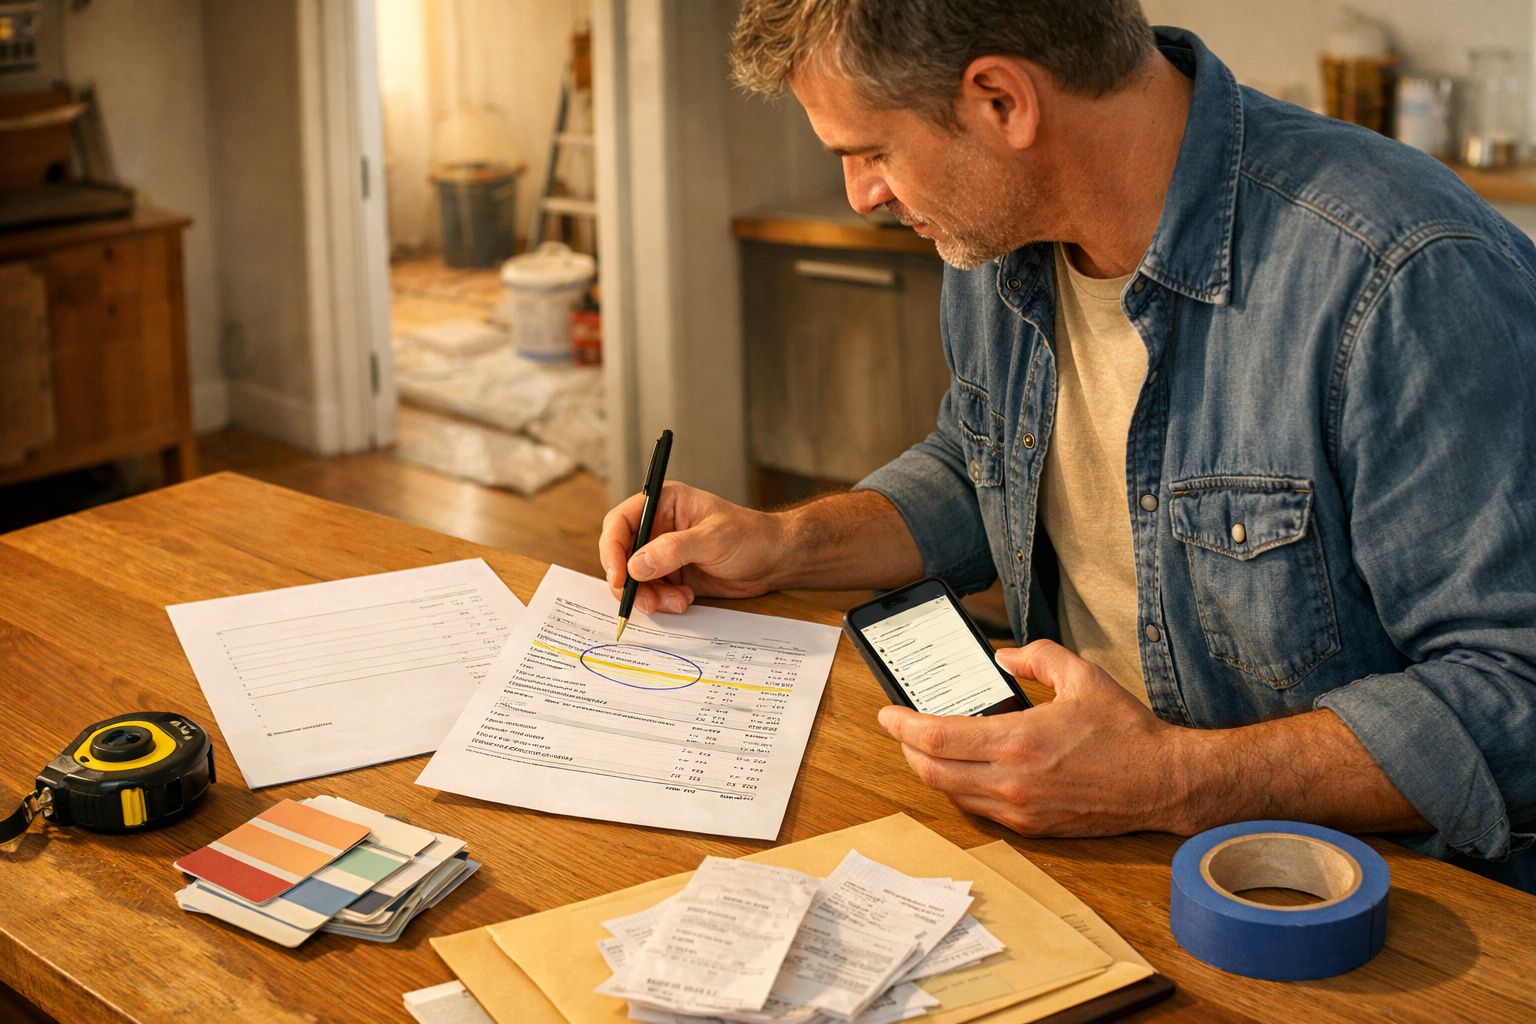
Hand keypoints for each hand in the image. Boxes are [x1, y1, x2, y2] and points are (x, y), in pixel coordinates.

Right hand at [598, 481, 786, 614]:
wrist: (775, 560)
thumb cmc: (750, 536)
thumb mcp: (713, 539)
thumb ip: (674, 550)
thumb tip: (636, 564)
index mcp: (663, 504)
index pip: (620, 522)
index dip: (611, 548)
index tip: (618, 575)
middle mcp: (658, 528)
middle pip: (621, 555)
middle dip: (630, 581)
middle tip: (646, 600)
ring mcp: (663, 554)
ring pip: (635, 580)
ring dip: (649, 596)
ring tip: (677, 602)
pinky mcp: (672, 576)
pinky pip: (652, 593)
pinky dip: (662, 602)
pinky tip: (685, 600)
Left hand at [877, 640, 1195, 835]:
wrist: (1163, 783)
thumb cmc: (1126, 732)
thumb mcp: (1082, 676)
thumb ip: (1037, 657)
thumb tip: (1002, 656)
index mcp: (1017, 742)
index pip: (935, 738)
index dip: (901, 725)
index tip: (886, 713)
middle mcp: (1011, 782)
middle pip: (931, 772)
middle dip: (905, 749)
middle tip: (898, 729)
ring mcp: (1019, 811)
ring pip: (950, 794)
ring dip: (929, 770)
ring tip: (923, 747)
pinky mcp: (1031, 828)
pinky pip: (978, 809)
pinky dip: (959, 787)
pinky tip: (962, 768)